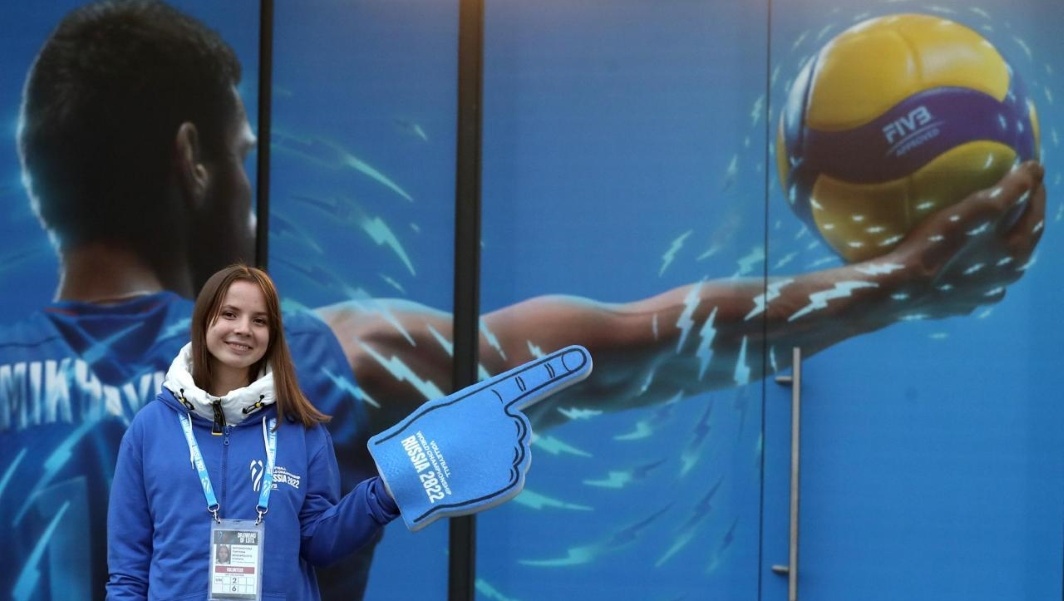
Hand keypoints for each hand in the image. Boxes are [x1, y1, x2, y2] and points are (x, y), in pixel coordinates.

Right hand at [367, 345, 592, 530]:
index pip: (532, 380)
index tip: (583, 358)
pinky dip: (496, 477)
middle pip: (519, 426)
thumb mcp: (448, 411)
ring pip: (516, 451)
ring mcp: (514, 451)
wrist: (410, 476)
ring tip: (466, 461)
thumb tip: (494, 413)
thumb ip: (479, 409)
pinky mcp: (513, 479)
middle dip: (498, 434)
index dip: (558, 369)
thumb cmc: (422, 439)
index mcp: (491, 399)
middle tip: (469, 443)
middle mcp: (509, 422)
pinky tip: (474, 478)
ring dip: (496, 456)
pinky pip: (513, 475)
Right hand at [886, 161, 1045, 318]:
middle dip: (1016, 219)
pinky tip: (956, 263)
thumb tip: (1036, 169)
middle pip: (1018, 242)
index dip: (1034, 191)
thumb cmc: (939, 246)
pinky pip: (968, 283)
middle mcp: (1004, 280)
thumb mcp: (980, 209)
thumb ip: (1012, 189)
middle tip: (1007, 198)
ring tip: (979, 232)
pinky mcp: (953, 306)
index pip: (1036, 217)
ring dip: (992, 248)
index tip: (1027, 172)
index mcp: (1016, 255)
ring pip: (994, 266)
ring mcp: (978, 297)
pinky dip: (968, 269)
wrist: (897, 290)